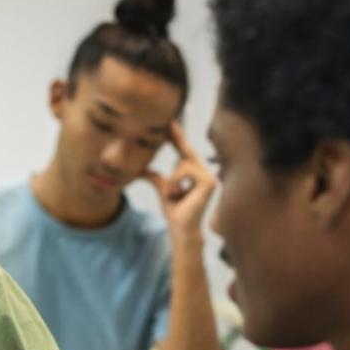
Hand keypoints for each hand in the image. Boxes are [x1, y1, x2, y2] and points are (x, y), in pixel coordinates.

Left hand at [144, 120, 218, 235]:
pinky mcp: (209, 182)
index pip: (184, 151)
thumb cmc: (175, 211)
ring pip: (184, 162)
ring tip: (172, 194)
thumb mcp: (162, 189)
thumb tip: (140, 169)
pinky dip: (176, 182)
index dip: (176, 137)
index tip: (169, 123)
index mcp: (194, 172)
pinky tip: (177, 194)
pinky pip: (186, 171)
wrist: (181, 228)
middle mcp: (204, 172)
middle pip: (187, 150)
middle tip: (168, 121)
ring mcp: (209, 176)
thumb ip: (155, 177)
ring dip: (172, 179)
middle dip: (177, 137)